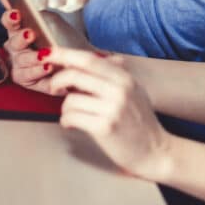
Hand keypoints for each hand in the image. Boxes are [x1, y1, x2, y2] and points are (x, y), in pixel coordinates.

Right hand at [0, 4, 83, 94]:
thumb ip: (30, 8)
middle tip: (31, 34)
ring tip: (45, 53)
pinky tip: (48, 67)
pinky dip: (39, 72)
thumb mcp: (49, 19)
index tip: (17, 14)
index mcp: (19, 32)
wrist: (82, 59)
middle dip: (21, 39)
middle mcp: (17, 50)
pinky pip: (30, 78)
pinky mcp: (30, 82)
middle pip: (12, 44)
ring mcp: (22, 66)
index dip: (10, 18)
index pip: (9, 23)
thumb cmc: (63, 38)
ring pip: (20, 63)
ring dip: (32, 57)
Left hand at [46, 47, 174, 181]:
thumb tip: (103, 57)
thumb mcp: (135, 91)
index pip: (89, 59)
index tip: (48, 53)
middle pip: (75, 75)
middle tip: (54, 88)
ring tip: (73, 114)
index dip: (64, 54)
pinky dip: (66, 120)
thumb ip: (118, 74)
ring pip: (70, 99)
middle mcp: (119, 90)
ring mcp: (112, 109)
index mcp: (125, 78)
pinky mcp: (104, 128)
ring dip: (65, 107)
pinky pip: (71, 117)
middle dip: (57, 80)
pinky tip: (73, 124)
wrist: (155, 151)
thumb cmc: (142, 122)